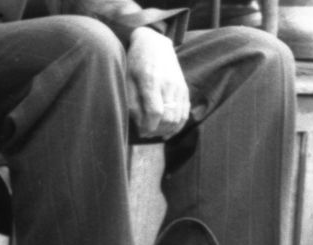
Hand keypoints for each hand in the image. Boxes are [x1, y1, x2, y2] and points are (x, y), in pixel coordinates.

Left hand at [123, 24, 192, 140]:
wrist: (154, 43)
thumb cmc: (136, 62)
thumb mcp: (127, 79)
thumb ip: (132, 103)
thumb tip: (140, 124)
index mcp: (152, 81)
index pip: (155, 112)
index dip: (149, 127)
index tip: (141, 131)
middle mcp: (169, 84)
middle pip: (168, 118)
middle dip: (157, 131)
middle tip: (146, 133)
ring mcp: (179, 86)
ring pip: (178, 118)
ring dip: (167, 130)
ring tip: (155, 131)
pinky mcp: (184, 89)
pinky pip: (184, 113)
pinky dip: (177, 125)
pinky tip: (167, 130)